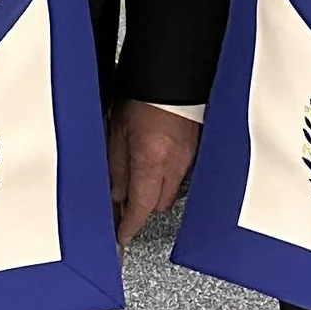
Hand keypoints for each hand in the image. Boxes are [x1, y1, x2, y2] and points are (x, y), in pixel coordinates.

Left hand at [109, 100, 198, 243]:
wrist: (173, 75)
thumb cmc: (145, 97)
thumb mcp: (117, 131)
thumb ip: (116, 165)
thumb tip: (115, 191)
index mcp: (152, 162)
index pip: (141, 207)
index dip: (130, 225)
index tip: (122, 234)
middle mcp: (174, 165)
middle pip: (158, 204)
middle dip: (142, 206)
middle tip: (124, 198)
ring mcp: (188, 158)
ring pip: (170, 190)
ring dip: (154, 190)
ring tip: (138, 174)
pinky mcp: (195, 149)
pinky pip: (179, 173)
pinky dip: (166, 175)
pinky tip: (155, 160)